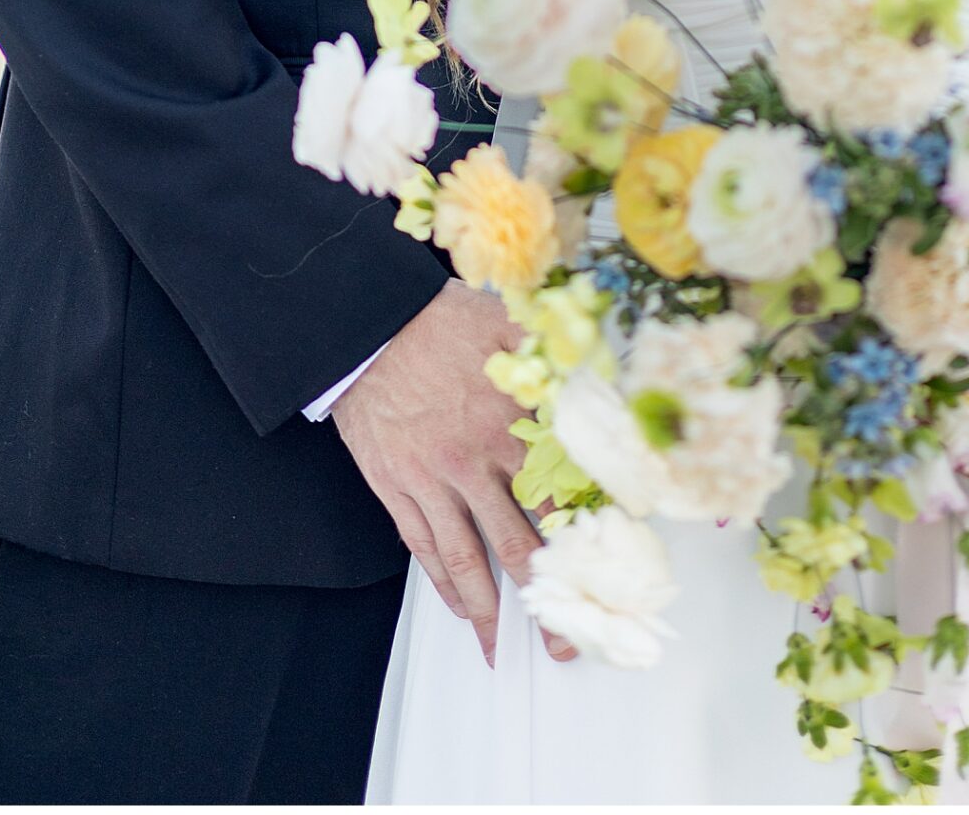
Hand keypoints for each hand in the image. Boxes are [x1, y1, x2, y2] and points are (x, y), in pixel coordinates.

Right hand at [331, 280, 574, 668]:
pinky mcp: (395, 486)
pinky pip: (422, 546)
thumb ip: (551, 360)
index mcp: (508, 430)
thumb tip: (596, 375)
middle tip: (559, 642)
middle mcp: (472, 465)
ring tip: (501, 645)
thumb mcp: (508, 327)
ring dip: (486, 610)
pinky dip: (441, 581)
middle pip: (515, 547)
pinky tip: (457, 603)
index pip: (555, 503)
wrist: (370, 327)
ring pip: (464, 560)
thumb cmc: (439, 322)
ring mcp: (431, 481)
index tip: (598, 576)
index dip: (578, 544)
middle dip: (540, 600)